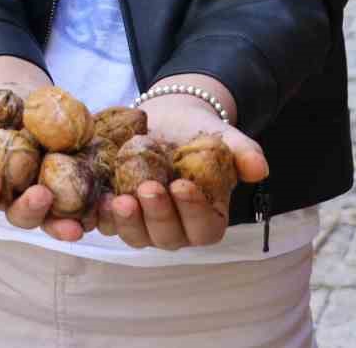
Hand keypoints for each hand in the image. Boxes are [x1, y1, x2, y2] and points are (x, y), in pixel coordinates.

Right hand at [0, 78, 90, 242]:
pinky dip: (95, 208)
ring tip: (77, 225)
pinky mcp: (76, 187)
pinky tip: (104, 205)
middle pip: (22, 216)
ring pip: (55, 220)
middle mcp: (17, 199)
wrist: (22, 96)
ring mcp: (49, 196)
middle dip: (31, 210)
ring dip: (64, 225)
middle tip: (41, 195)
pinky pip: (87, 204)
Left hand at [94, 93, 268, 249]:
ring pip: (134, 235)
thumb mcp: (224, 138)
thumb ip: (244, 153)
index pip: (204, 228)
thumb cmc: (199, 133)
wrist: (164, 119)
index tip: (182, 185)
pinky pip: (104, 222)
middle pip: (166, 237)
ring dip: (126, 221)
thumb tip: (260, 168)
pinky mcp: (114, 211)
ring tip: (118, 199)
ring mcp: (142, 223)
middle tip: (148, 189)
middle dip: (157, 215)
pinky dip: (98, 216)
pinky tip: (95, 198)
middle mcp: (174, 228)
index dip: (193, 212)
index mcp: (205, 217)